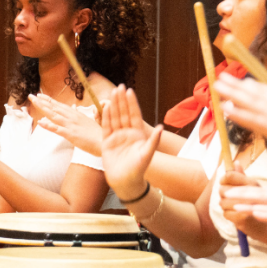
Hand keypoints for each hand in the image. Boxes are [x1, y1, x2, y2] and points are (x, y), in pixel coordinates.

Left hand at [30, 93, 102, 155]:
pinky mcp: (70, 134)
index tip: (40, 95)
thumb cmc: (97, 134)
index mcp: (75, 114)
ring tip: (34, 102)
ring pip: (54, 115)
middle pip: (54, 107)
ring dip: (43, 108)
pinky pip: (57, 129)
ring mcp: (70, 125)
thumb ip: (78, 115)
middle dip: (42, 101)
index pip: (59, 105)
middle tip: (31, 96)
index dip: (49, 100)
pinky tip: (40, 122)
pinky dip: (48, 125)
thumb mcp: (87, 121)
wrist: (104, 142)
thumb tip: (73, 108)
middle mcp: (72, 117)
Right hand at [99, 85, 161, 200]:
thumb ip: (153, 140)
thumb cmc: (139, 169)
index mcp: (138, 133)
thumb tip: (161, 127)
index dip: (132, 103)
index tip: (130, 91)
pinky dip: (106, 117)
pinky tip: (106, 107)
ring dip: (114, 105)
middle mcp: (127, 133)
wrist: (125, 181)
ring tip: (112, 92)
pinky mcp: (107, 142)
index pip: (134, 114)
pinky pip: (106, 126)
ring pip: (115, 117)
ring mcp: (117, 136)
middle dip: (122, 100)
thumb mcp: (147, 153)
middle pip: (124, 113)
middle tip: (119, 86)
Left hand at [214, 74, 266, 184]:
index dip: (257, 87)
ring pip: (256, 104)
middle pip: (262, 94)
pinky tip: (228, 109)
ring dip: (235, 94)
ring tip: (218, 87)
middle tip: (222, 77)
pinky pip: (257, 121)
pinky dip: (241, 114)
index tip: (243, 81)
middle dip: (240, 85)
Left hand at [218, 168, 266, 239]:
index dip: (223, 179)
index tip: (223, 182)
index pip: (230, 176)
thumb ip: (242, 176)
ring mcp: (246, 207)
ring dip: (225, 206)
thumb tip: (235, 162)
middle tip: (228, 197)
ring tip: (234, 207)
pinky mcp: (242, 218)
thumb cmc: (263, 207)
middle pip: (223, 190)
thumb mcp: (256, 188)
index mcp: (252, 184)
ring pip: (223, 203)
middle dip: (223, 194)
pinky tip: (236, 215)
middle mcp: (249, 193)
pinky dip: (229, 215)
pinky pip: (226, 214)